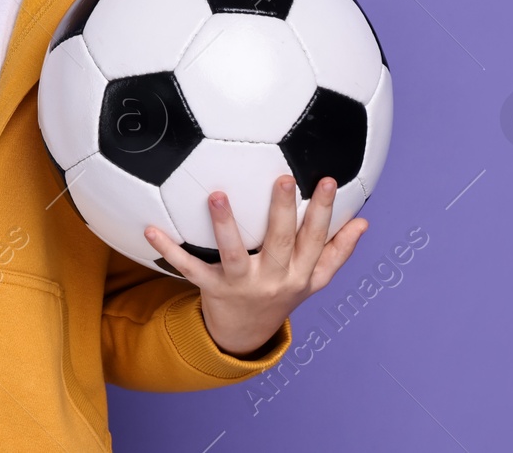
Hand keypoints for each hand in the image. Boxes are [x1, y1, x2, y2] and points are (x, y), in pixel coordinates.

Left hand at [144, 174, 366, 356]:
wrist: (246, 335)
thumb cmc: (281, 293)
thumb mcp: (313, 279)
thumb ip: (336, 251)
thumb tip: (363, 221)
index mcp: (300, 275)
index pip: (317, 240)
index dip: (324, 212)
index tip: (326, 180)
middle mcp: (274, 280)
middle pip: (282, 243)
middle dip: (283, 211)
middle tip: (282, 177)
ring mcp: (241, 285)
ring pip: (235, 254)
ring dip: (225, 225)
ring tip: (217, 195)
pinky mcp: (211, 289)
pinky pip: (188, 268)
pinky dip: (168, 249)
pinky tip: (149, 229)